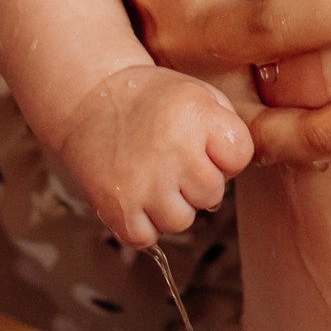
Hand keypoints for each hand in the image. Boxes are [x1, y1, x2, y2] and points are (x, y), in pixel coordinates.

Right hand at [58, 65, 255, 247]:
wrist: (90, 98)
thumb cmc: (151, 99)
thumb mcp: (199, 93)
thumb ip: (228, 127)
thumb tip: (232, 174)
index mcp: (197, 116)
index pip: (240, 157)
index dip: (226, 156)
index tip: (205, 146)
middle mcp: (173, 150)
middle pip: (212, 195)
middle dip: (198, 183)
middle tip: (174, 162)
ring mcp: (144, 182)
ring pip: (181, 222)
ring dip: (171, 206)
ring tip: (155, 179)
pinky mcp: (116, 207)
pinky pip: (146, 237)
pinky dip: (143, 225)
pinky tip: (138, 197)